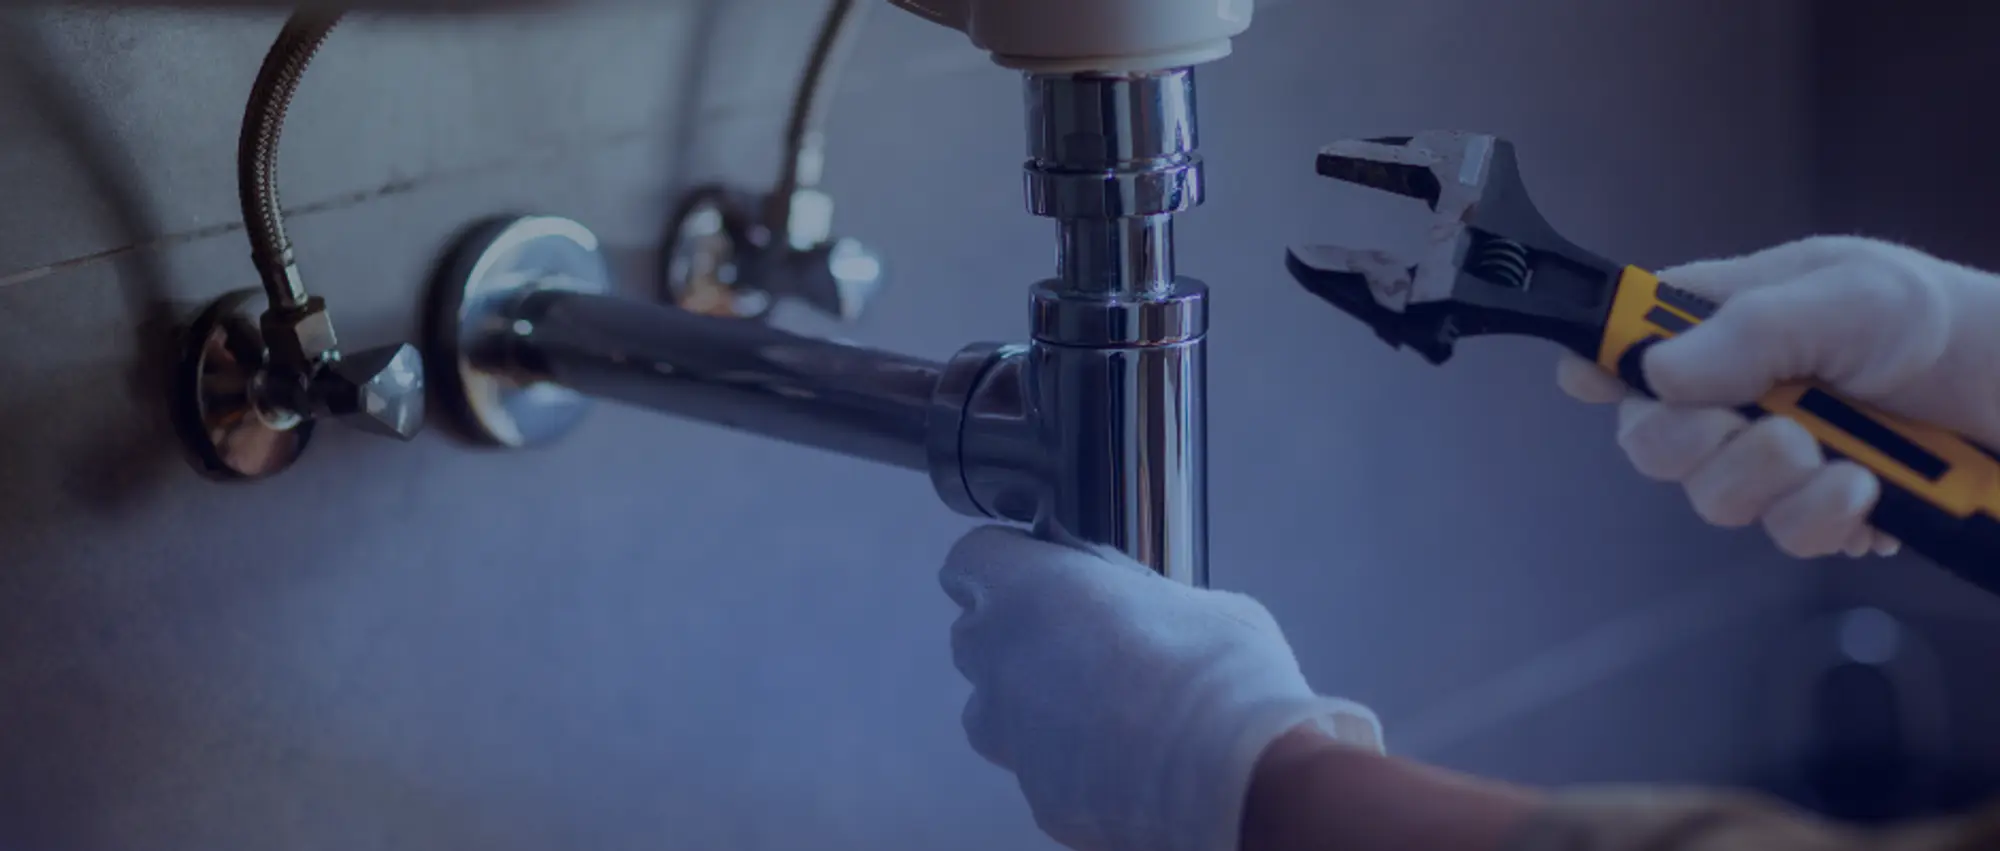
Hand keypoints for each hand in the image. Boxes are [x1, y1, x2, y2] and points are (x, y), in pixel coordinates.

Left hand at [941, 526, 1381, 850]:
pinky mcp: (1040, 802)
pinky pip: (1040, 772)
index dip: (1003, 565)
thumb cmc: (1218, 668)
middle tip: (1079, 639)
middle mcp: (1002, 665)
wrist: (1234, 778)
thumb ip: (1149, 603)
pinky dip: (1070, 764)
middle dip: (1014, 636)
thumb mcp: (1201, 602)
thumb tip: (1158, 617)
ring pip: (996, 713)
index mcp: (1029, 593)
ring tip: (1100, 708)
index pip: (972, 561)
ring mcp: (1014, 740)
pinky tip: (1125, 763)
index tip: (1032, 570)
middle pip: (975, 639)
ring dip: (1030, 705)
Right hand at [1557, 235, 1999, 557]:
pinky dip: (1826, 521)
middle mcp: (1740, 390)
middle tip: (1768, 430)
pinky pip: (1787, 538)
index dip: (1599, 360)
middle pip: (1651, 438)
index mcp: (1730, 319)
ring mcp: (1777, 457)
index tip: (1592, 380)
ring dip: (1775, 484)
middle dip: (1698, 445)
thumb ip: (1755, 331)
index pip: (1630, 336)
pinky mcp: (1823, 513)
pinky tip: (1868, 496)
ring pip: (1714, 499)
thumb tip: (1657, 371)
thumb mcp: (1857, 297)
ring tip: (1845, 462)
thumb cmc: (1957, 327)